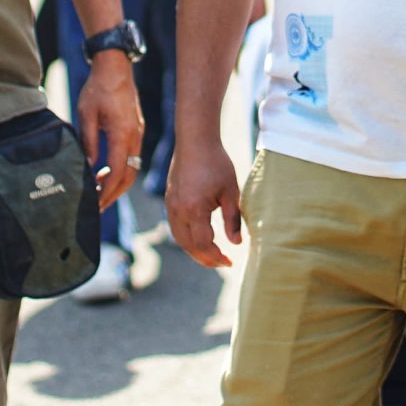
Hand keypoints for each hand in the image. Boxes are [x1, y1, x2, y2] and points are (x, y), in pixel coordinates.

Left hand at [74, 54, 144, 211]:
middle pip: (129, 176)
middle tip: (97, 206)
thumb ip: (87, 143)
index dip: (106, 191)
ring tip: (99, 192)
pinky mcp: (136, 131)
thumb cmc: (98, 88)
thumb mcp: (86, 115)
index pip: (117, 172)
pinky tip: (104, 172)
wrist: (115, 68)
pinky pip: (132, 157)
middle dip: (113, 194)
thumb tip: (87, 168)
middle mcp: (134, 136)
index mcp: (122, 133)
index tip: (94, 202)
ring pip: (132, 168)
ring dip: (117, 184)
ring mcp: (138, 134)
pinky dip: (121, 170)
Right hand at [164, 139, 243, 269]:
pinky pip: (176, 227)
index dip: (216, 257)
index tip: (230, 261)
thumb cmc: (216, 164)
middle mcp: (178, 211)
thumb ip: (233, 220)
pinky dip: (187, 238)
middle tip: (222, 263)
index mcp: (194, 210)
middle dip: (205, 258)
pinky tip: (201, 238)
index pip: (203, 244)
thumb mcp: (231, 192)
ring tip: (212, 255)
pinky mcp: (170, 200)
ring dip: (194, 250)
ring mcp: (171, 206)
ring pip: (179, 238)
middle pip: (188, 246)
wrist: (195, 141)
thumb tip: (236, 243)